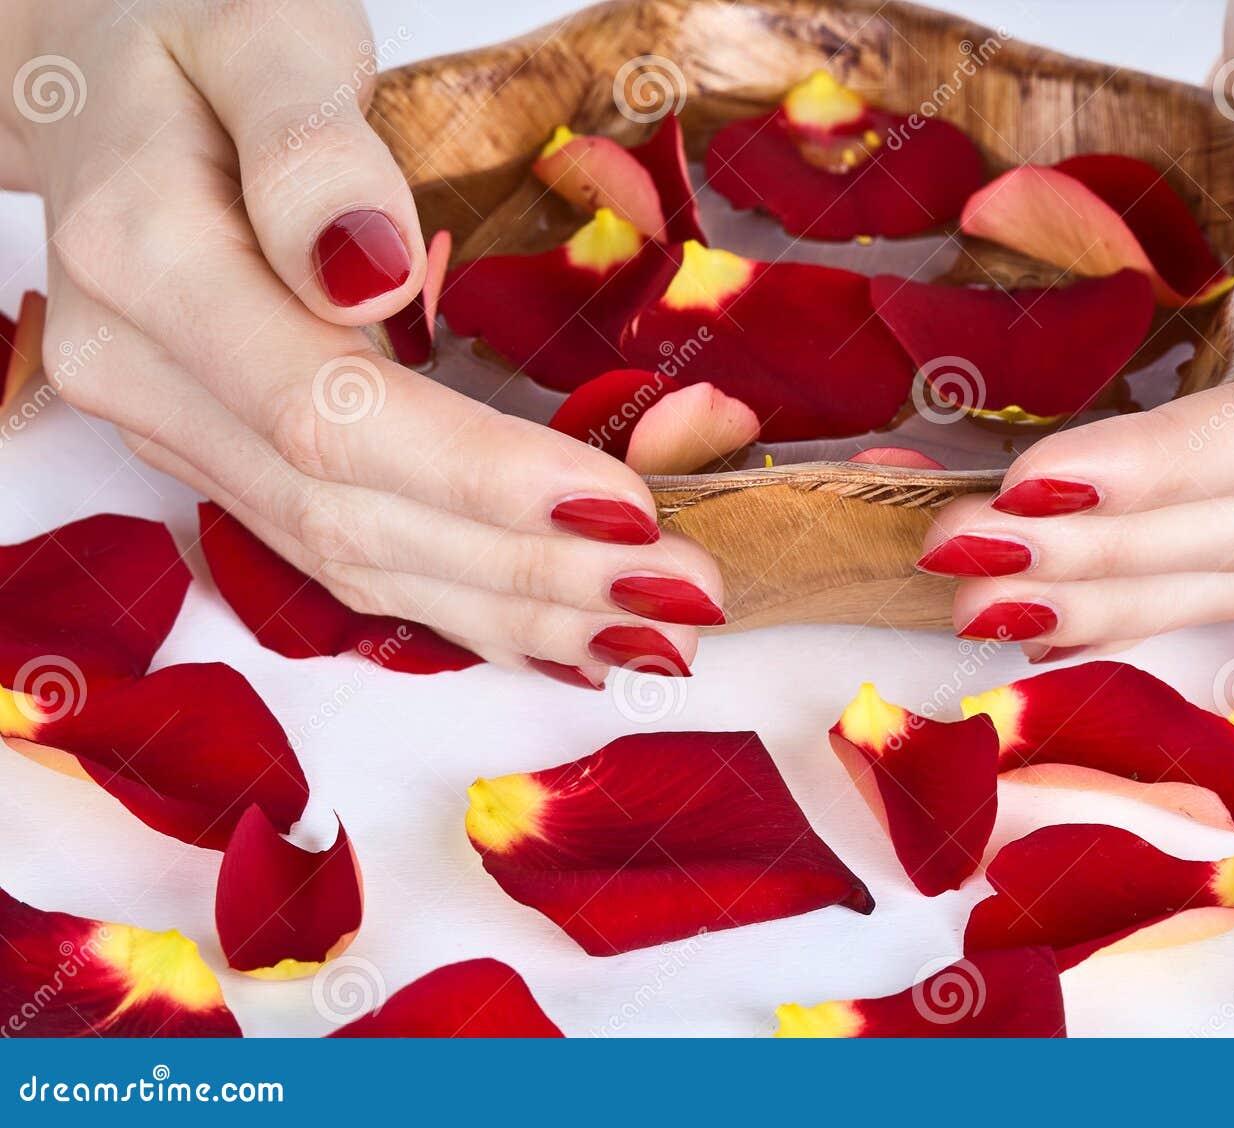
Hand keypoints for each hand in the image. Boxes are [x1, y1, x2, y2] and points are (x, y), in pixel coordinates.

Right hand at [2, 0, 721, 674]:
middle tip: (681, 594)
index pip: (328, 414)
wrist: (109, 79)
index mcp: (146, 262)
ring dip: (511, 613)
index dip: (481, 477)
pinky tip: (557, 638)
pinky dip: (459, 604)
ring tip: (649, 637)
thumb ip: (306, 148)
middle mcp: (147, 376)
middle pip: (351, 515)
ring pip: (349, 560)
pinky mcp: (223, 456)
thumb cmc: (197, 30)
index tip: (623, 509)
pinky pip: (340, 553)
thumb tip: (373, 270)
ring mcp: (177, 430)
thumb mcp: (259, 32)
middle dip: (528, 570)